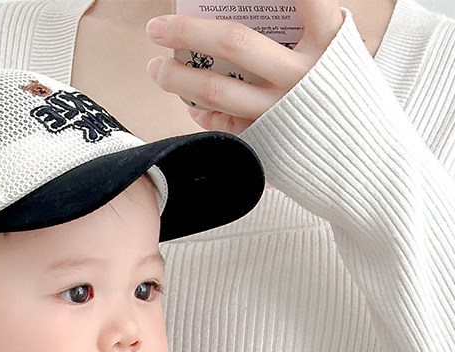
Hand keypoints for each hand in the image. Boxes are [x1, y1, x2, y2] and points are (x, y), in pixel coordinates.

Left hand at [145, 0, 342, 132]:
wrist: (370, 162)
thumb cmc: (348, 98)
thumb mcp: (341, 56)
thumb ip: (307, 33)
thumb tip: (246, 16)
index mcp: (329, 41)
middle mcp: (303, 75)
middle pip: (234, 44)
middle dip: (186, 32)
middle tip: (155, 28)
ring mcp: (281, 111)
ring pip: (216, 90)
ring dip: (177, 78)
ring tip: (157, 67)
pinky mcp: (268, 141)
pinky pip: (224, 125)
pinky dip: (201, 113)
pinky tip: (189, 103)